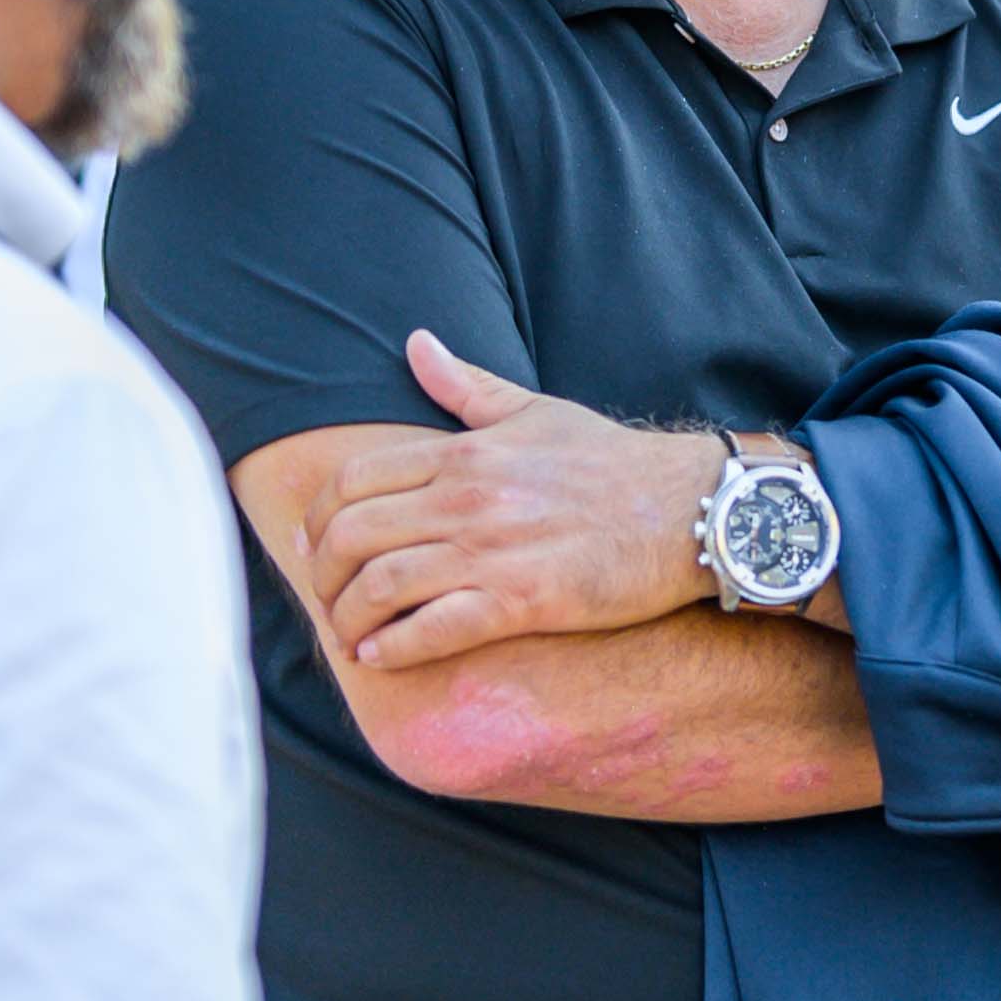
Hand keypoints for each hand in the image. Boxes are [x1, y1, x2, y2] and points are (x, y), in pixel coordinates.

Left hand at [305, 336, 731, 670]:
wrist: (689, 508)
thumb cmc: (613, 462)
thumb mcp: (535, 410)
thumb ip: (466, 386)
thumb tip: (416, 344)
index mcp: (464, 452)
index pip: (353, 481)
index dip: (316, 519)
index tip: (311, 545)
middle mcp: (468, 499)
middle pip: (352, 536)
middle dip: (322, 575)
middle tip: (325, 597)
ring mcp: (493, 550)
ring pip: (382, 585)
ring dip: (349, 617)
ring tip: (349, 634)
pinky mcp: (525, 600)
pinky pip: (436, 628)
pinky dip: (395, 647)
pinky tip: (380, 656)